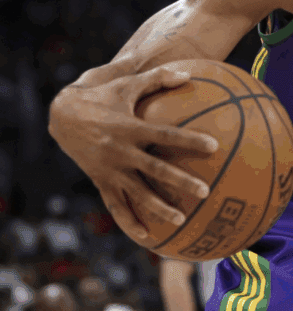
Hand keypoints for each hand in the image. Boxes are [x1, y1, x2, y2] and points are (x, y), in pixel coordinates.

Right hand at [49, 66, 218, 240]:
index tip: (213, 146)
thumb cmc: (103, 95)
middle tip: (205, 191)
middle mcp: (120, 151)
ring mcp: (109, 169)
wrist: (61, 115)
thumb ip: (158, 78)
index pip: (166, 135)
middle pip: (155, 170)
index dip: (189, 141)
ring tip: (182, 220)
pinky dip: (130, 221)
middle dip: (180, 181)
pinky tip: (147, 236)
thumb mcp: (128, 83)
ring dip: (158, 207)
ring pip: (136, 193)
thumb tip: (189, 74)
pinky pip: (115, 205)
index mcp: (130, 127)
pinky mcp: (100, 180)